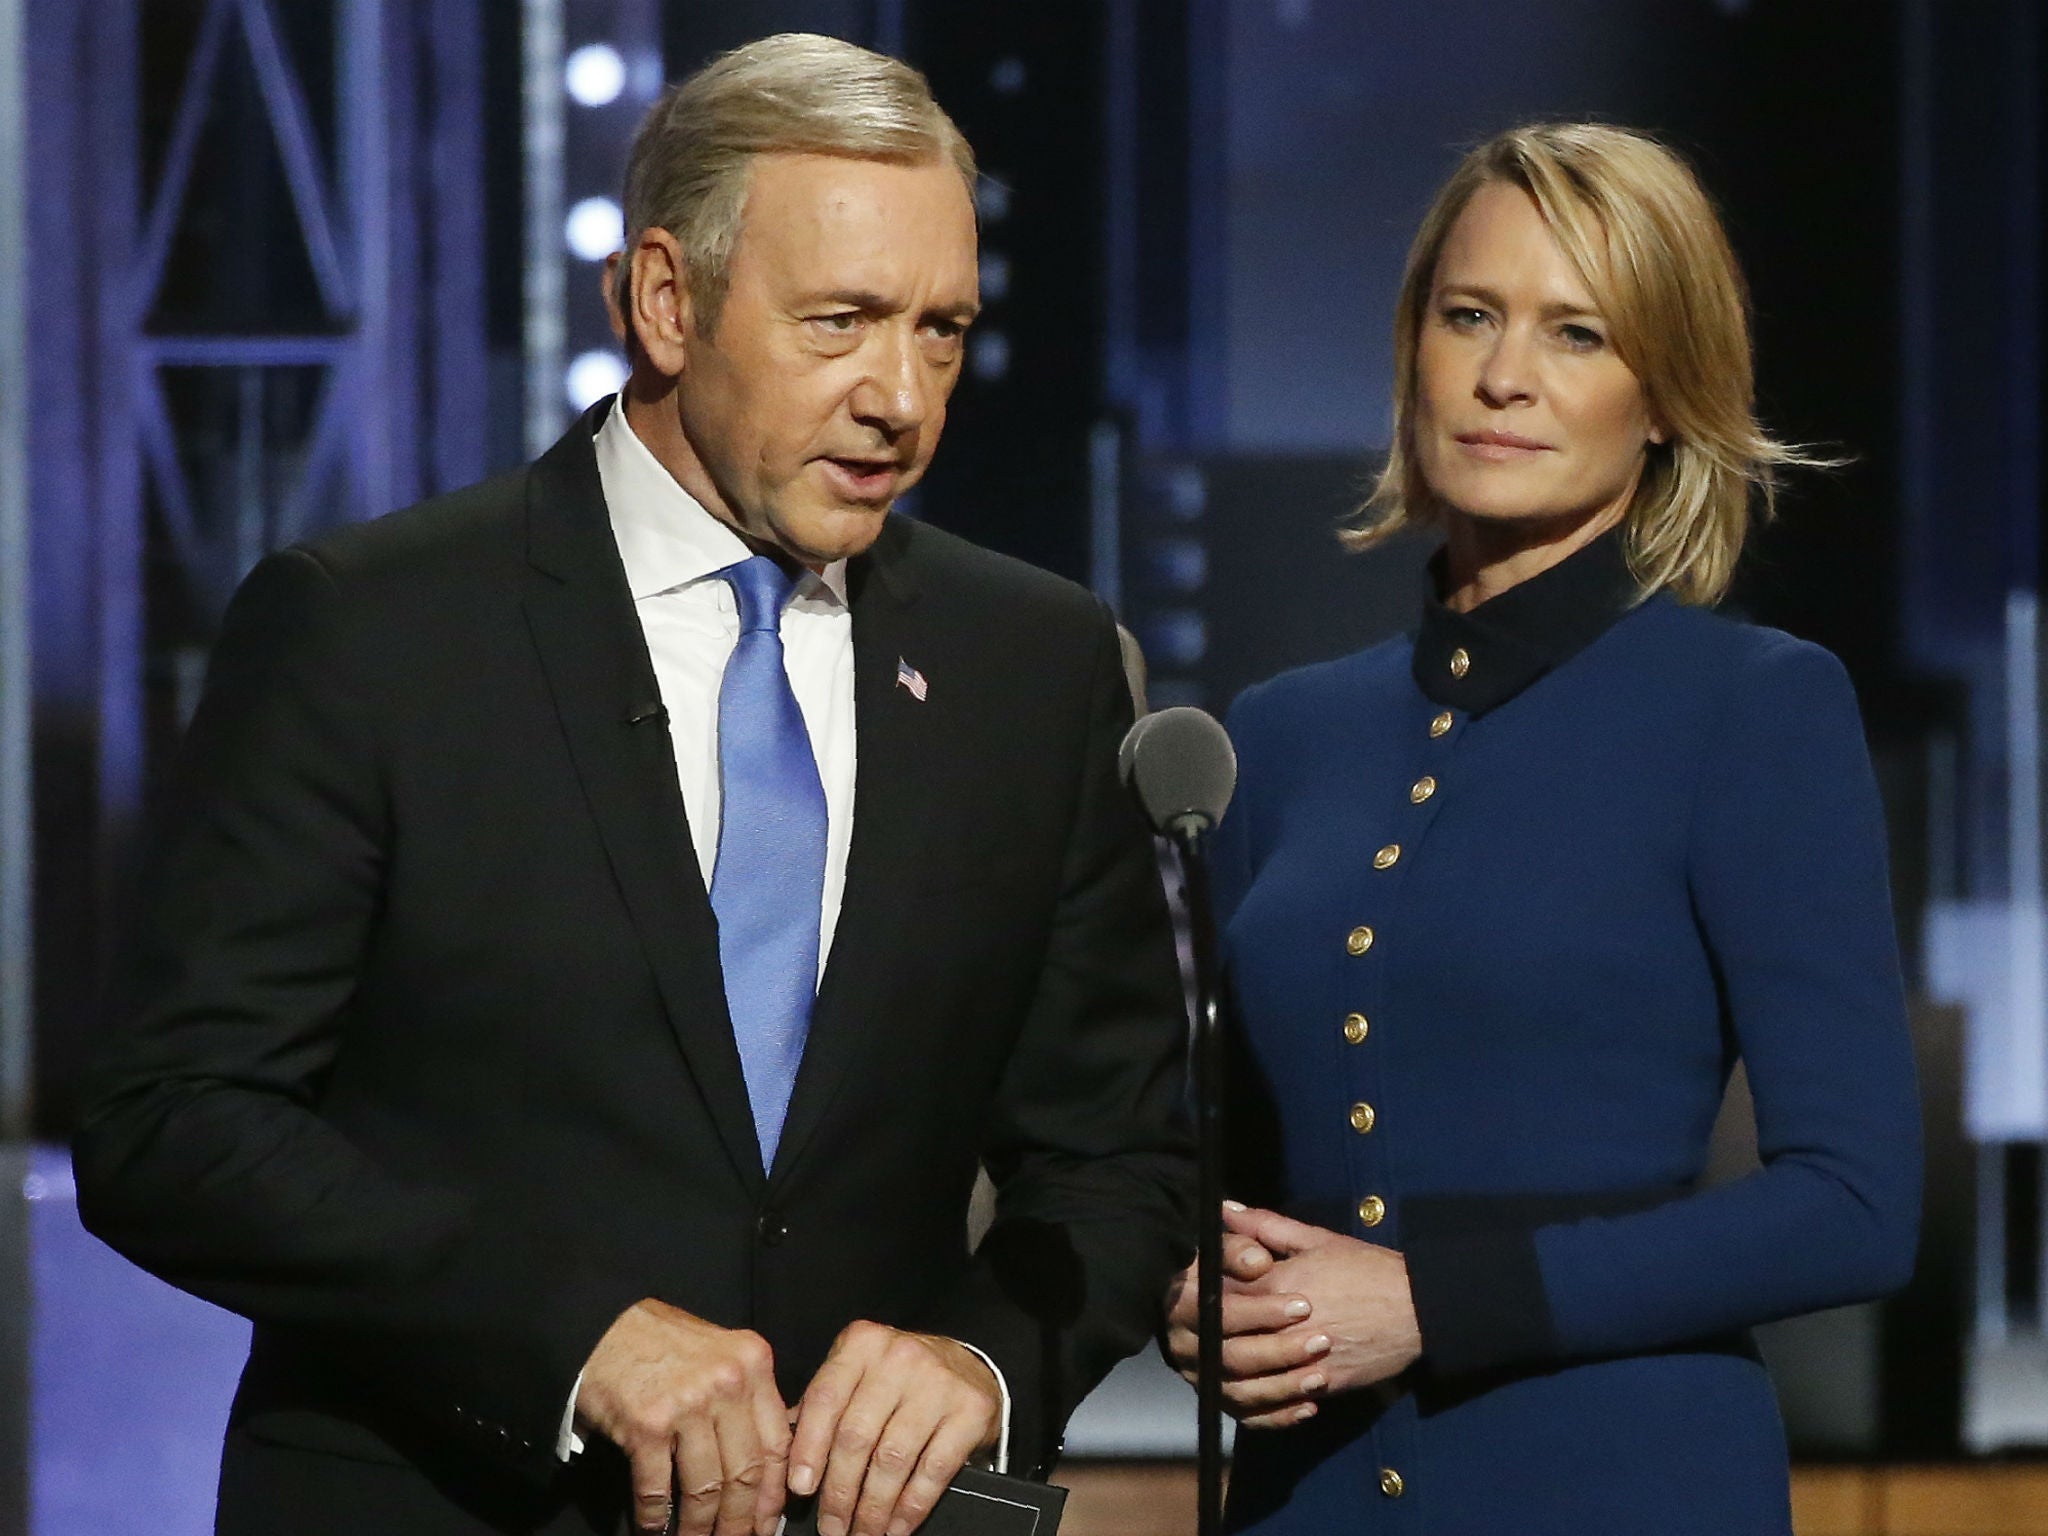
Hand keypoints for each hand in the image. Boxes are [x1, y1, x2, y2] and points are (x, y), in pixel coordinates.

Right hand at [575, 1298, 790, 1535]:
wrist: (603, 1324)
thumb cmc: (664, 1344)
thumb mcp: (722, 1355)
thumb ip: (747, 1398)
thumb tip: (765, 1467)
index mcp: (754, 1364)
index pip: (778, 1442)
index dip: (775, 1492)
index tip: (769, 1523)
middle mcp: (728, 1382)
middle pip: (747, 1471)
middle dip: (742, 1519)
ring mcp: (688, 1403)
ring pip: (706, 1486)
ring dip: (701, 1526)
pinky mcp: (647, 1424)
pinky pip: (658, 1487)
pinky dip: (656, 1516)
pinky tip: (655, 1529)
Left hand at [788, 1320, 1000, 1535]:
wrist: (968, 1367)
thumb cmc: (900, 1378)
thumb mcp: (858, 1374)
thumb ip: (824, 1406)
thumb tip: (782, 1456)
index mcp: (863, 1344)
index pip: (826, 1398)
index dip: (809, 1448)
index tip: (801, 1487)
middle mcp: (900, 1357)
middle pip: (856, 1436)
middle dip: (839, 1492)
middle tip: (831, 1527)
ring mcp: (938, 1383)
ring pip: (892, 1459)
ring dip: (873, 1508)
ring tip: (862, 1533)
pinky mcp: (970, 1411)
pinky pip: (932, 1471)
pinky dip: (911, 1508)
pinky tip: (896, 1527)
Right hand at [1162, 1216, 1323, 1428]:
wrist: (1257, 1295)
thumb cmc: (1255, 1262)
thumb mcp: (1255, 1242)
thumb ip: (1253, 1236)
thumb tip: (1257, 1258)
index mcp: (1183, 1298)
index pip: (1217, 1310)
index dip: (1259, 1311)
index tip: (1304, 1304)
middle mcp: (1184, 1341)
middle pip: (1230, 1355)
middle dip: (1278, 1350)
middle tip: (1321, 1339)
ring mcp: (1201, 1374)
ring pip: (1239, 1391)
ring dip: (1283, 1386)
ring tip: (1321, 1374)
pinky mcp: (1219, 1398)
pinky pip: (1247, 1416)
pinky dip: (1279, 1414)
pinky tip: (1310, 1405)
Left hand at [1217, 1204, 1421, 1427]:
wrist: (1417, 1306)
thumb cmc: (1365, 1268)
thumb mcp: (1315, 1240)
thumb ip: (1264, 1225)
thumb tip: (1223, 1207)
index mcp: (1278, 1282)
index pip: (1219, 1294)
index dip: (1203, 1297)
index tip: (1198, 1296)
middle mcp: (1285, 1323)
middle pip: (1226, 1339)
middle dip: (1210, 1339)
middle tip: (1202, 1337)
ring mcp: (1304, 1358)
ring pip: (1247, 1378)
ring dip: (1233, 1375)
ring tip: (1227, 1368)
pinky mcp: (1324, 1383)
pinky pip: (1281, 1402)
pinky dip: (1265, 1403)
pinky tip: (1260, 1393)